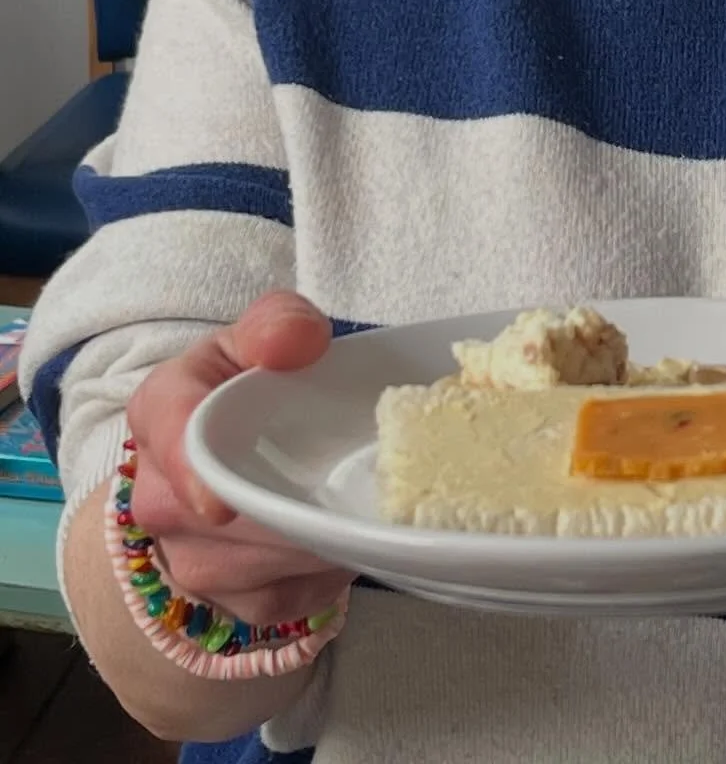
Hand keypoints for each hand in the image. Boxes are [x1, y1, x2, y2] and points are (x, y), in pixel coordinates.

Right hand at [126, 291, 355, 626]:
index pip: (170, 434)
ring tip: (358, 497)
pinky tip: (342, 534)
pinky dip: (329, 568)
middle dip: (300, 500)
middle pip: (231, 519)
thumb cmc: (247, 386)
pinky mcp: (229, 603)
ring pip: (269, 562)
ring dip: (323, 536)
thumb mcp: (260, 337)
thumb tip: (299, 342)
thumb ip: (278, 323)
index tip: (220, 505)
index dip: (192, 473)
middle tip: (365, 476)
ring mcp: (188, 559)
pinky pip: (291, 595)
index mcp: (161, 411)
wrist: (219, 459)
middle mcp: (159, 496)